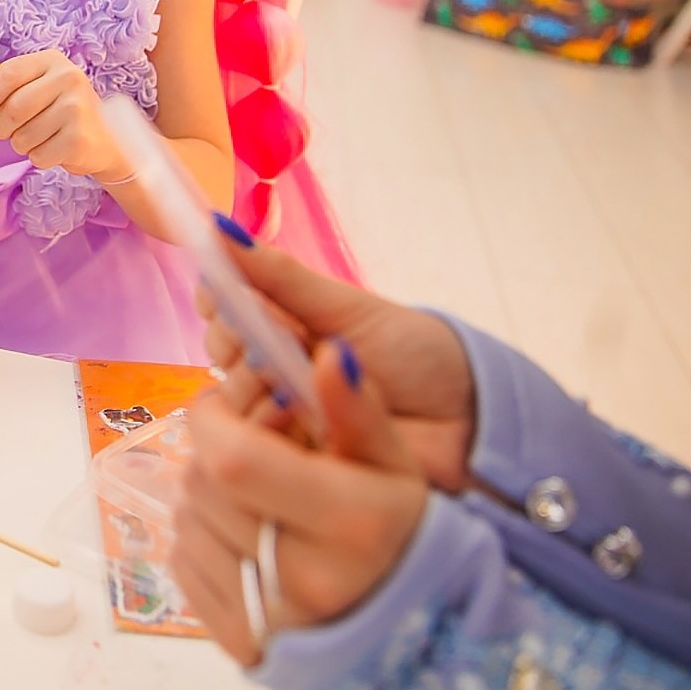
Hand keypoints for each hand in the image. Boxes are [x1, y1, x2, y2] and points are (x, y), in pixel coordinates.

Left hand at [0, 49, 126, 177]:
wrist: (106, 140)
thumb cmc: (62, 112)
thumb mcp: (41, 88)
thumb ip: (12, 88)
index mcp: (52, 61)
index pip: (7, 74)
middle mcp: (68, 79)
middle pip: (12, 108)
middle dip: (0, 127)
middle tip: (5, 132)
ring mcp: (76, 108)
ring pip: (22, 136)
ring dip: (21, 144)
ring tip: (40, 138)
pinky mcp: (79, 139)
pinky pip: (38, 155)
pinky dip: (38, 158)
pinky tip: (54, 149)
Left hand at [173, 339, 428, 666]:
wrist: (407, 628)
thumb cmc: (397, 531)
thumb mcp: (394, 464)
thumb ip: (357, 408)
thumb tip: (328, 353)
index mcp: (350, 523)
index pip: (233, 459)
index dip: (213, 419)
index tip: (224, 405)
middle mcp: (306, 577)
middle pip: (204, 486)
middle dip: (213, 453)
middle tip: (245, 449)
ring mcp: (269, 618)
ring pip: (187, 521)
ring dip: (205, 495)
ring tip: (251, 497)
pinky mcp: (238, 642)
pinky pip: (185, 564)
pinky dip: (200, 538)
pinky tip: (241, 538)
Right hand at [197, 240, 475, 491]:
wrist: (471, 422)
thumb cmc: (418, 357)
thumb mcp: (347, 308)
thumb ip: (281, 276)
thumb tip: (219, 224)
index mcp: (284, 327)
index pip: (221, 308)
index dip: (218, 301)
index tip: (228, 298)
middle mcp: (273, 371)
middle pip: (221, 352)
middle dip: (243, 341)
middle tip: (286, 343)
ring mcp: (280, 419)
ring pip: (231, 398)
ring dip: (259, 386)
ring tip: (299, 387)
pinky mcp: (292, 464)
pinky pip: (254, 446)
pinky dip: (268, 429)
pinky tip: (295, 421)